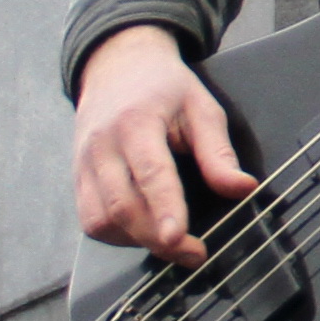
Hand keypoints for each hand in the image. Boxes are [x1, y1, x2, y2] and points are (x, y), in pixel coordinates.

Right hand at [73, 24, 250, 262]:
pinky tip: (143, 231)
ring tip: (171, 242)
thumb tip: (242, 189)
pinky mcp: (77, 178)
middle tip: (194, 253)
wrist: (116, 66)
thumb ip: (218, 152)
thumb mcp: (201, 107)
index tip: (179, 240)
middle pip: (122, 206)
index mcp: (136, 123)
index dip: (165, 210)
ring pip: (100, 220)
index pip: (150, 174)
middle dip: (157, 239)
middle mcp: (102, 146)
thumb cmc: (163, 87)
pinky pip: (90, 219)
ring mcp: (83, 164)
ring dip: (136, 240)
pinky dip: (116, 235)